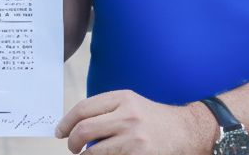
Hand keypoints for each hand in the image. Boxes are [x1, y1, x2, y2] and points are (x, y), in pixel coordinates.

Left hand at [55, 90, 215, 154]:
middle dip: (72, 142)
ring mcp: (133, 138)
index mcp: (122, 98)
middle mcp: (127, 116)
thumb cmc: (156, 119)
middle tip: (72, 147)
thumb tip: (76, 126)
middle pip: (83, 130)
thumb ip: (106, 111)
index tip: (60, 131)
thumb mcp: (131, 104)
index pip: (82, 109)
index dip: (66, 122)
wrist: (188, 131)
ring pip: (94, 151)